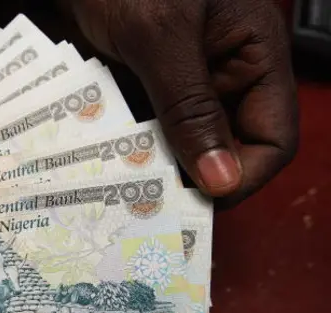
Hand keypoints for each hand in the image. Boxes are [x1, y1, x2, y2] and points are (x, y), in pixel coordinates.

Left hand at [64, 0, 298, 205]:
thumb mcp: (161, 35)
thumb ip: (191, 105)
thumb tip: (221, 178)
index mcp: (252, 56)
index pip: (272, 138)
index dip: (243, 176)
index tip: (198, 204)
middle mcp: (224, 76)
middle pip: (226, 148)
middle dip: (195, 180)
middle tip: (154, 208)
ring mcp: (184, 83)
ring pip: (185, 145)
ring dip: (160, 170)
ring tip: (127, 196)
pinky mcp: (147, 86)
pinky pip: (150, 129)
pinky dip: (133, 150)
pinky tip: (110, 167)